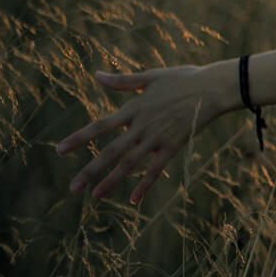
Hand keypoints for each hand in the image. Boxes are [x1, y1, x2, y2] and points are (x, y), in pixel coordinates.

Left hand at [56, 65, 234, 203]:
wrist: (215, 88)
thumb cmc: (185, 79)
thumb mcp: (152, 77)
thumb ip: (122, 81)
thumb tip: (96, 75)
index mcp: (134, 108)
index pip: (100, 126)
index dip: (79, 138)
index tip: (59, 150)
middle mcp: (142, 126)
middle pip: (111, 151)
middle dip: (91, 170)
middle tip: (73, 188)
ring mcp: (158, 138)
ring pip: (130, 164)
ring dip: (112, 181)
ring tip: (95, 197)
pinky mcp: (174, 146)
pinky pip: (156, 169)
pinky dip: (145, 185)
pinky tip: (133, 201)